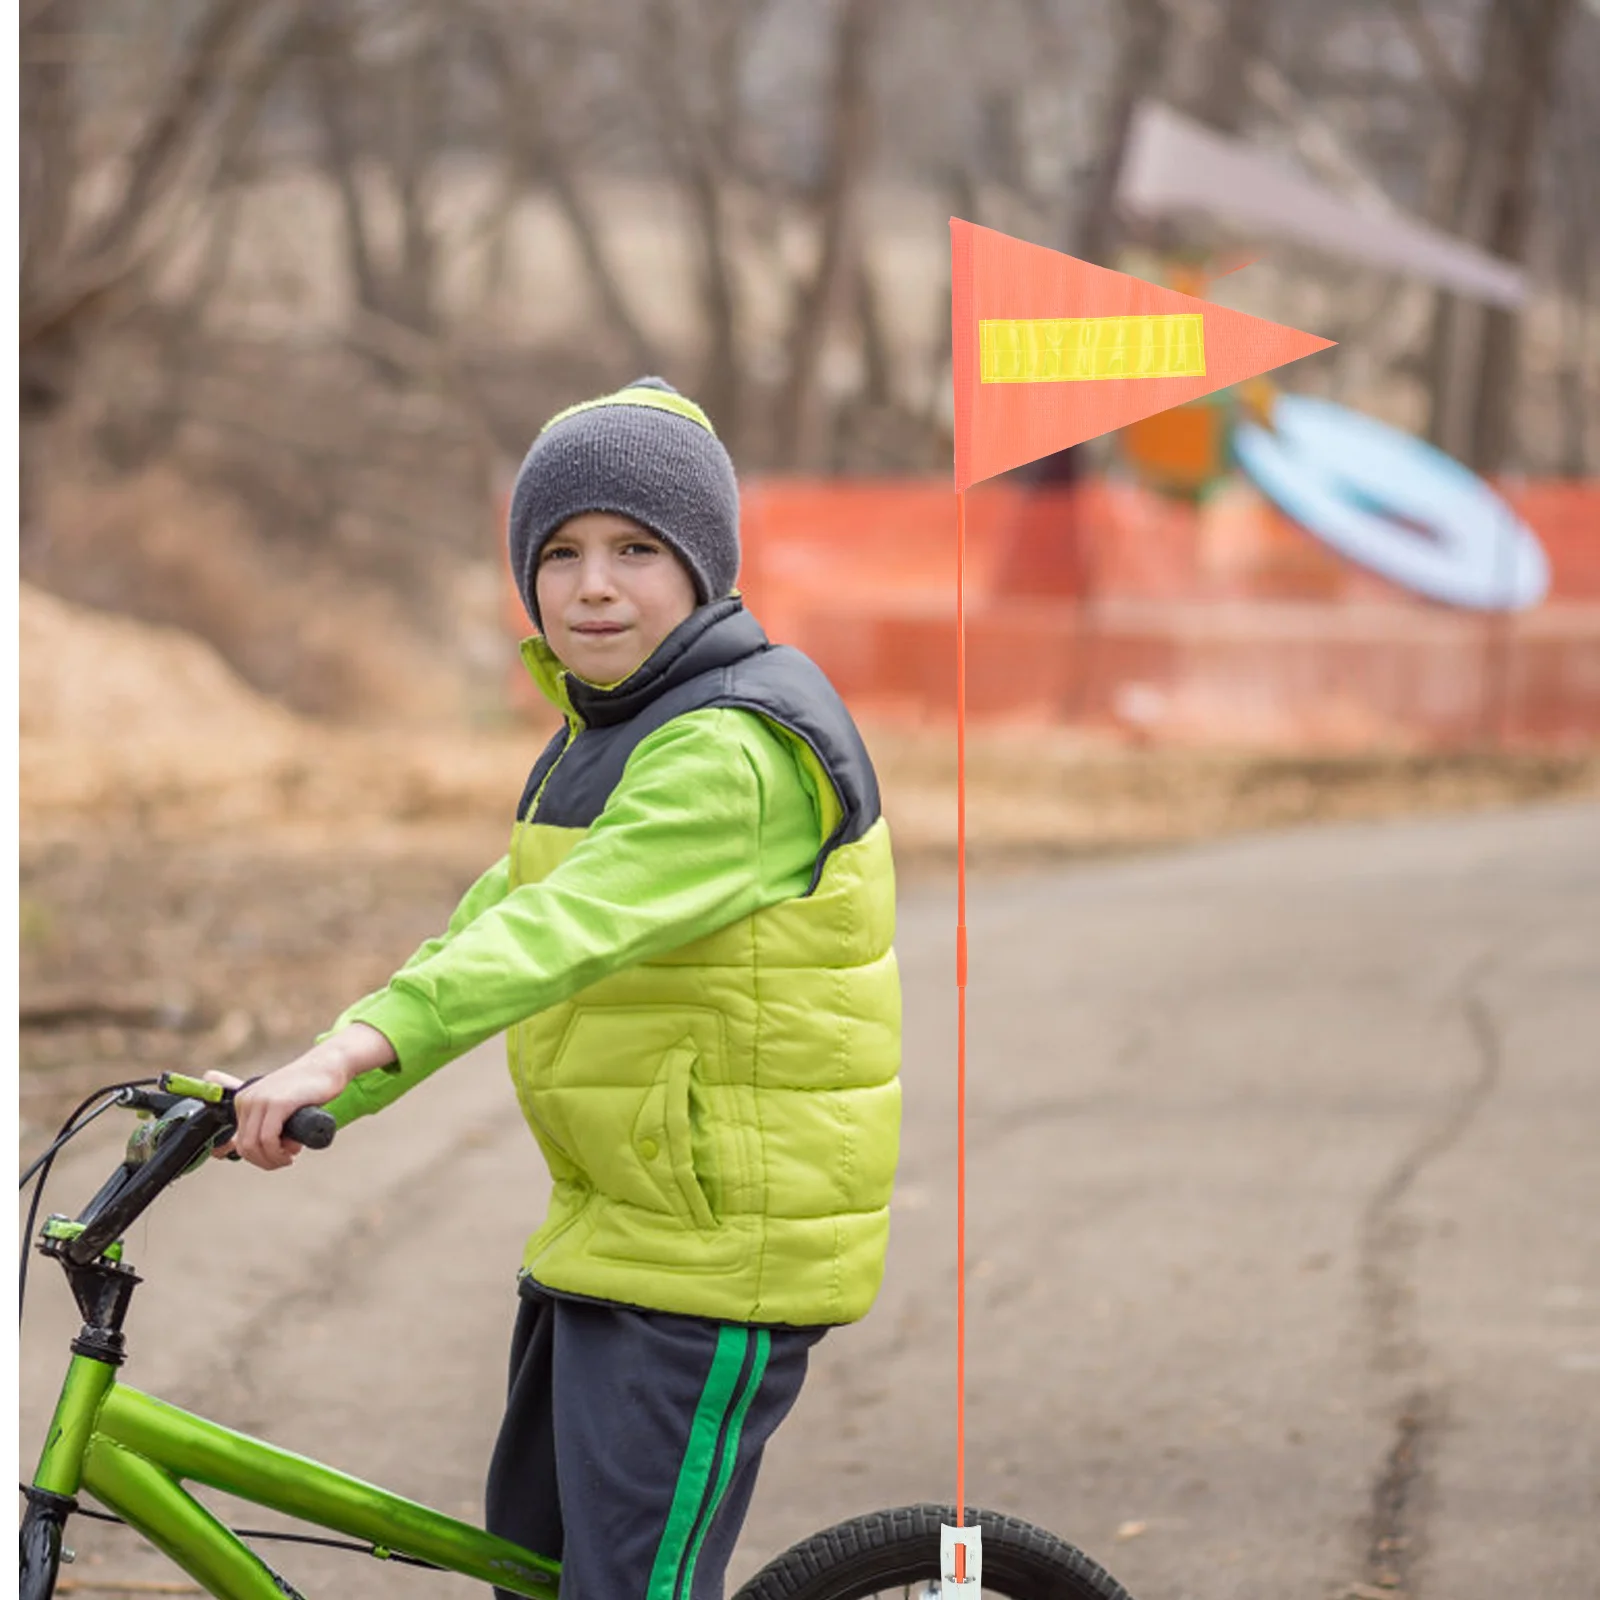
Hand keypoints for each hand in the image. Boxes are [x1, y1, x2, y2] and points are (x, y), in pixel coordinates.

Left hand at [209, 1024, 394, 1170]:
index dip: (260, 1157)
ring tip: (290, 1156)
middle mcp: (247, 1099)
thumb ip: (268, 1122)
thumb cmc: (308, 1087)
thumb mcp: (279, 1104)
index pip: (241, 1142)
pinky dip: (277, 1152)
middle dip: (265, 1162)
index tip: (279, 1156)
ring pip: (254, 1146)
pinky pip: (268, 1138)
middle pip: (245, 1147)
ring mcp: (261, 1100)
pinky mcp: (278, 1103)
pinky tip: (291, 1152)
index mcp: (244, 1100)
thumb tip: (263, 1152)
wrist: (328, 1065)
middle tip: (286, 1160)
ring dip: (272, 1159)